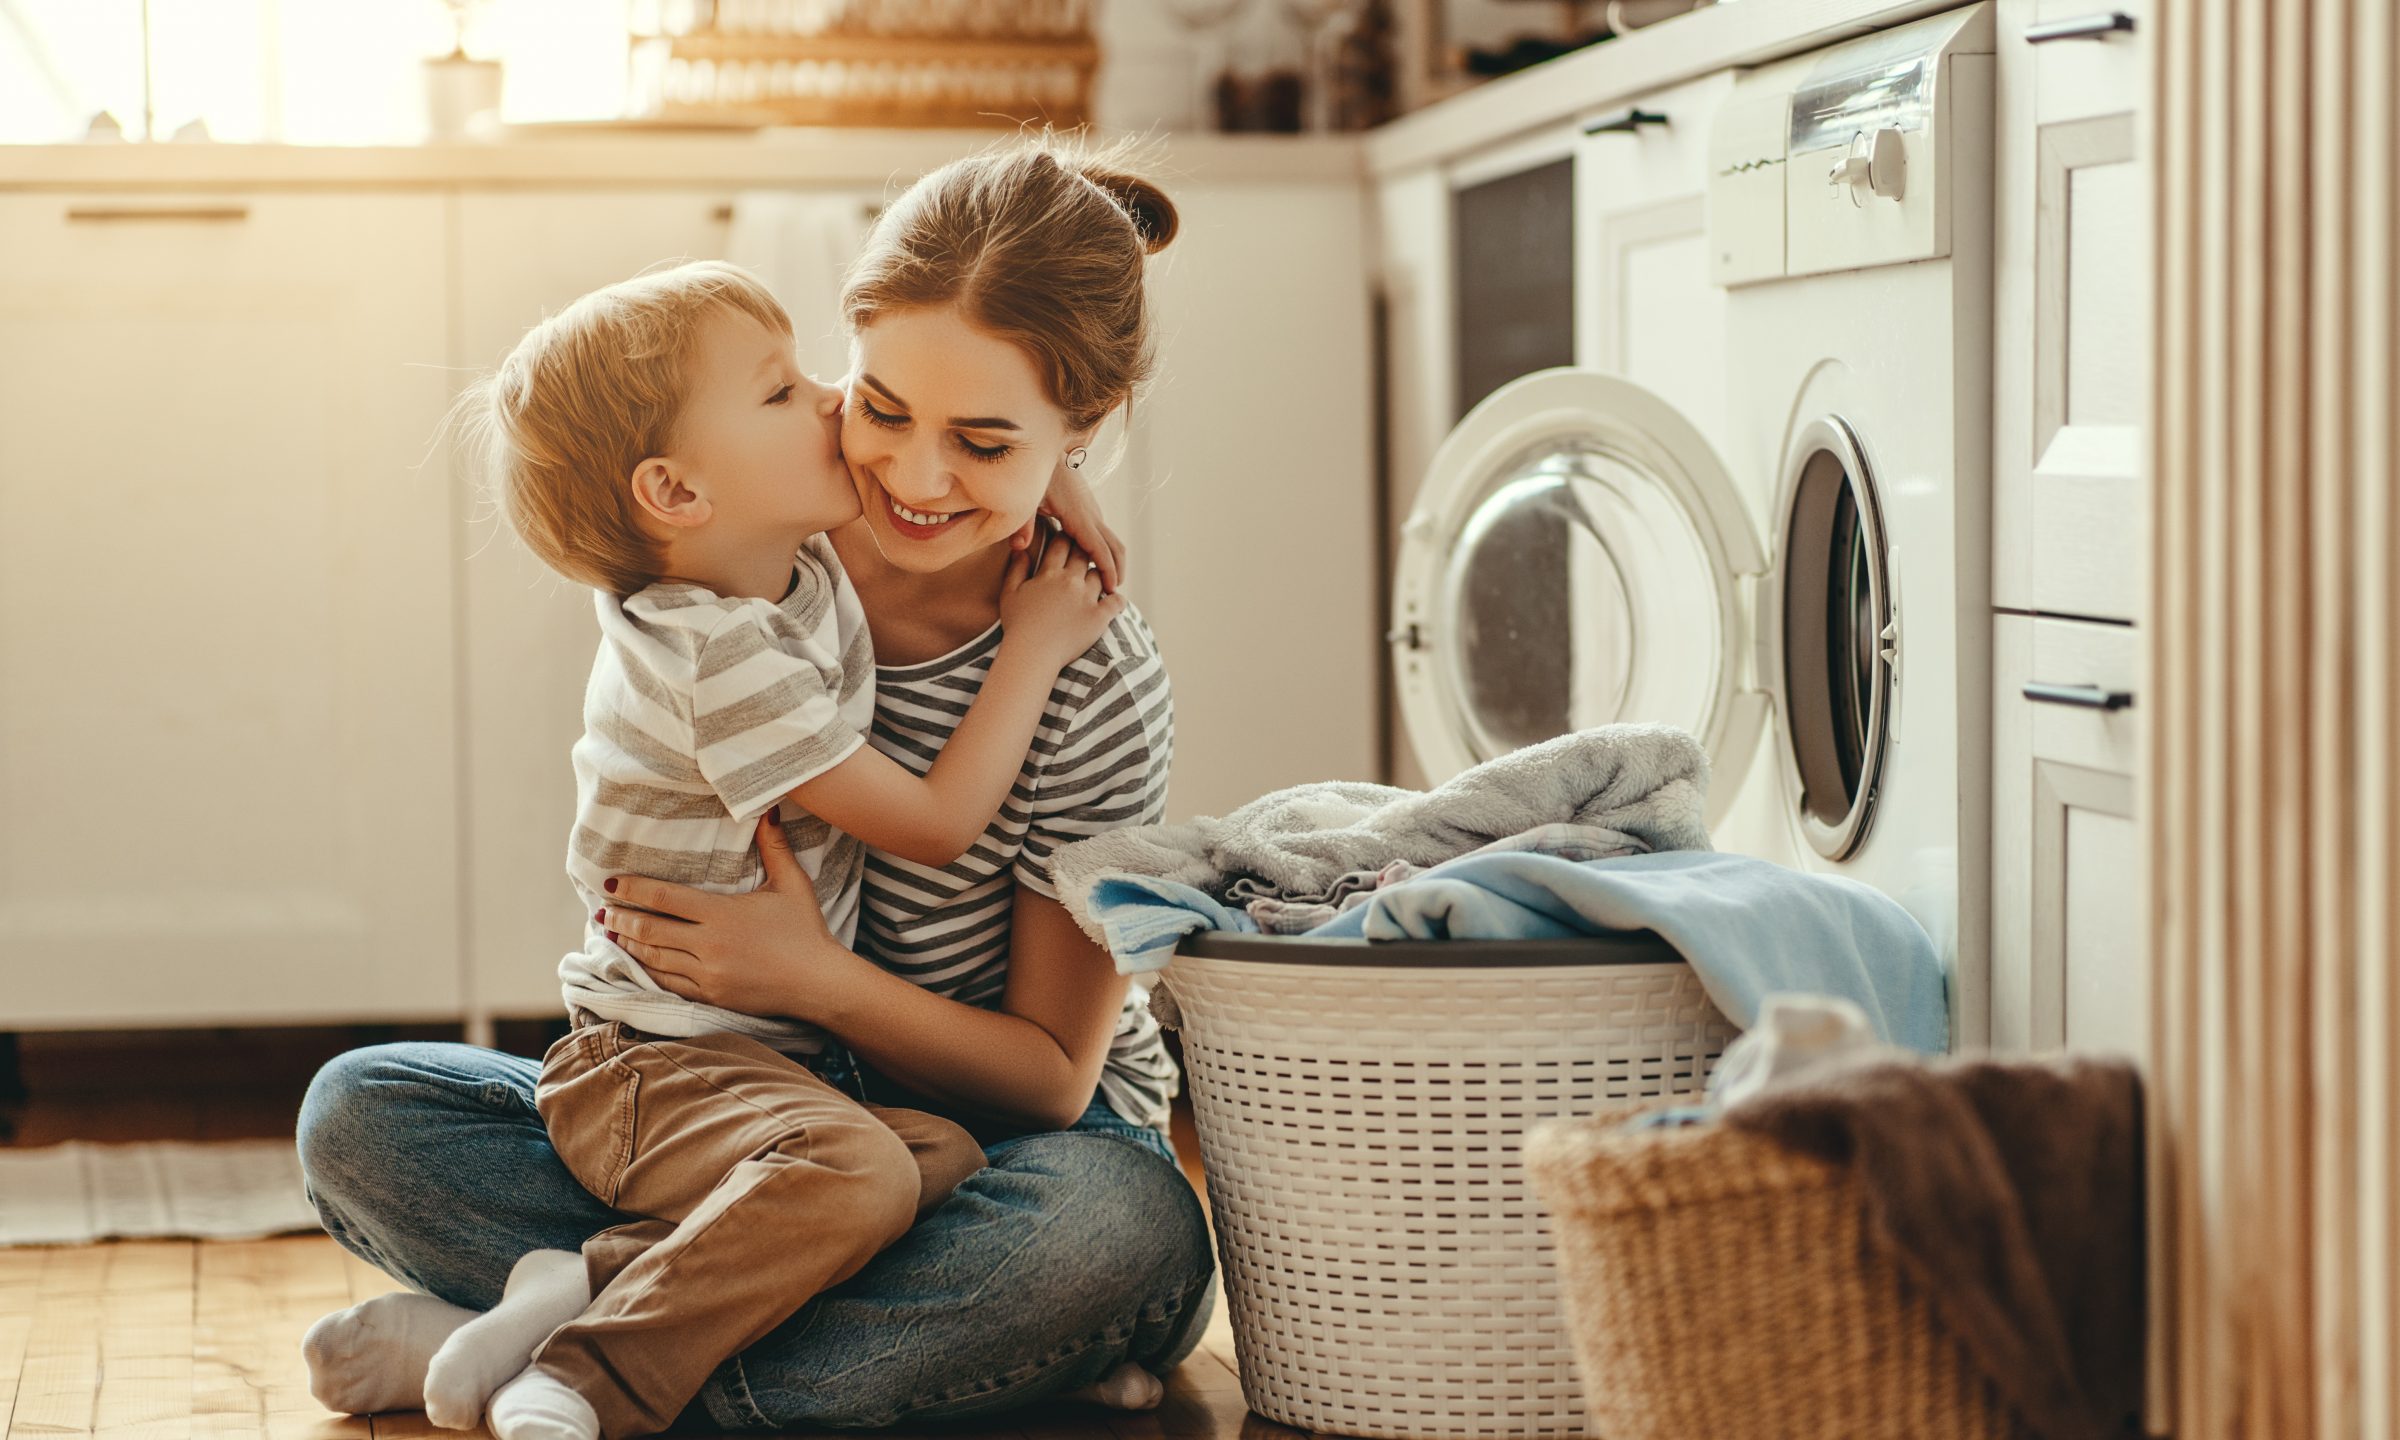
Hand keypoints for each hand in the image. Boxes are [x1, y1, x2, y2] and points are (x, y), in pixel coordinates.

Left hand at [598, 813, 857, 1023]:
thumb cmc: (806, 931)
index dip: (633, 890)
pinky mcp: (711, 996)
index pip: (664, 898)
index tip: (611, 883)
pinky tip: (637, 962)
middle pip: (651, 929)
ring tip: (612, 931)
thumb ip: (775, 847)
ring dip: (629, 944)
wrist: (819, 983)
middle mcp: (709, 945)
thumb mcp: (792, 884)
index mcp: (722, 914)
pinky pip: (669, 983)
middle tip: (602, 908)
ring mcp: (707, 974)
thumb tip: (769, 809)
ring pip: (654, 958)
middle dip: (622, 917)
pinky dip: (648, 971)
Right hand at [999, 531, 1125, 667]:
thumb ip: (1016, 569)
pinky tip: (1114, 601)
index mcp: (1049, 573)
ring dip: (1100, 576)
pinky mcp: (1099, 617)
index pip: (1062, 544)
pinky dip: (1118, 599)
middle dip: (1085, 552)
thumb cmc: (1018, 626)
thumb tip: (1021, 550)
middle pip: (1084, 555)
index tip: (1069, 540)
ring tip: (1099, 581)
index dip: (1066, 539)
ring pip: (1100, 575)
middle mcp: (1070, 581)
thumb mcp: (1009, 594)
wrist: (1031, 655)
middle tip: (1086, 555)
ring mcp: (1086, 598)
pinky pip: (1117, 601)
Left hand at [1009, 457, 1127, 594]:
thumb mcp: (1026, 498)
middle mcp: (1091, 514)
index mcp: (1078, 516)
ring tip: (1105, 584)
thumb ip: (1023, 523)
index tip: (1111, 589)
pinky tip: (1093, 565)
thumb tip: (1020, 547)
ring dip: (1114, 562)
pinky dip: (1106, 552)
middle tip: (1112, 594)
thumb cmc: (1038, 475)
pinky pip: (1104, 535)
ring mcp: (1093, 511)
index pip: (1099, 548)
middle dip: (1118, 571)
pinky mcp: (1089, 510)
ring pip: (1113, 541)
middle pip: (1115, 547)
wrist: (1050, 450)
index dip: (1107, 570)